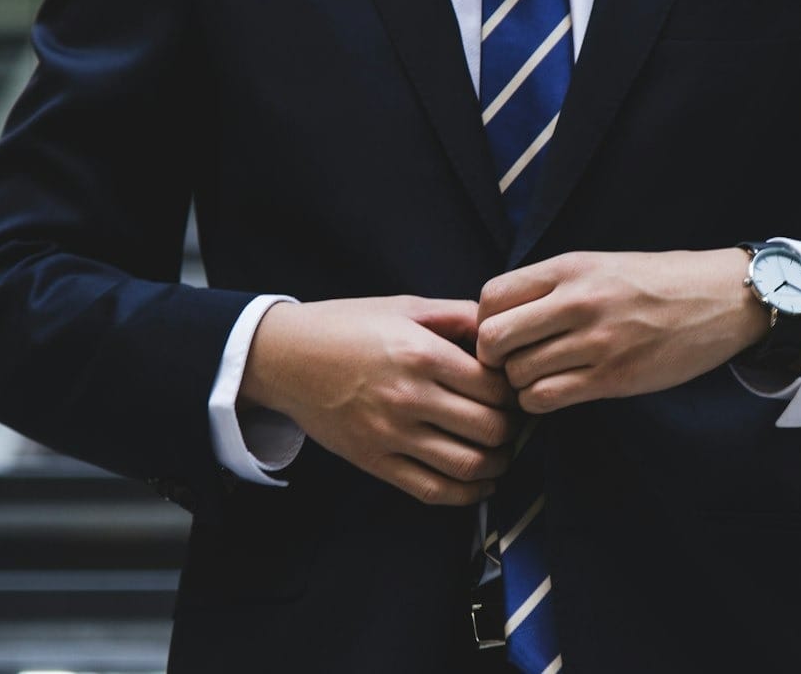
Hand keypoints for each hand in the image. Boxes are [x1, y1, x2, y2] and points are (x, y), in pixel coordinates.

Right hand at [240, 296, 519, 505]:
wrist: (285, 357)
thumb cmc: (348, 326)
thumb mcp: (405, 307)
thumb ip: (458, 316)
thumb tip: (503, 328)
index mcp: (421, 354)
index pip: (495, 387)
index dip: (515, 391)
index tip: (515, 389)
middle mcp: (408, 397)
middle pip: (490, 428)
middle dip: (512, 428)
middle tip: (514, 421)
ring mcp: (390, 434)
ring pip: (468, 465)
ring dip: (498, 464)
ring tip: (502, 452)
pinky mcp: (374, 461)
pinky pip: (432, 490)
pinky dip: (467, 494)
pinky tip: (481, 483)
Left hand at [476, 250, 770, 413]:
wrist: (720, 299)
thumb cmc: (656, 282)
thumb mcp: (599, 265)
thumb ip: (551, 286)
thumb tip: (499, 316)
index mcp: (569, 268)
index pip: (491, 297)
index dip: (484, 321)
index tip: (501, 333)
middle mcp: (577, 302)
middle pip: (493, 339)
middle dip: (493, 358)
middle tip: (510, 363)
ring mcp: (596, 342)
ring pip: (518, 375)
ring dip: (519, 384)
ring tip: (538, 377)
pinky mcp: (613, 377)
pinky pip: (546, 398)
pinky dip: (539, 401)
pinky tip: (555, 392)